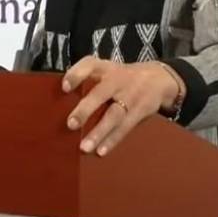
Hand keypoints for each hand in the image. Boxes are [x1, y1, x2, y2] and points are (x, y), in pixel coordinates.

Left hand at [62, 57, 178, 155]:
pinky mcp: (139, 111)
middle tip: (71, 124)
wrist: (159, 79)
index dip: (76, 75)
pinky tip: (101, 151)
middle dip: (85, 109)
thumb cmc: (120, 77)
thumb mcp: (106, 70)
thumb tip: (59, 100)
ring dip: (98, 132)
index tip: (64, 87)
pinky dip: (112, 140)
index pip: (89, 65)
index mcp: (105, 68)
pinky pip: (125, 127)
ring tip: (84, 147)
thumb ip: (86, 79)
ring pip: (113, 115)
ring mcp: (129, 96)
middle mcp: (117, 80)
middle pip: (100, 94)